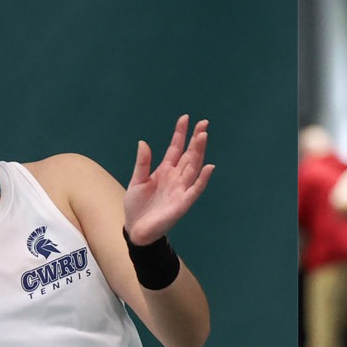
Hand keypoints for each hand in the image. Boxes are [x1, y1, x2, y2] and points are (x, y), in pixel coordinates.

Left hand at [124, 115, 214, 245]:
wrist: (136, 229)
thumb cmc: (137, 205)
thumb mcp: (137, 180)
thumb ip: (142, 163)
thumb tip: (143, 142)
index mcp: (165, 170)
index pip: (175, 148)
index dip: (180, 133)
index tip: (185, 118)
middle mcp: (176, 177)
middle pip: (189, 154)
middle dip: (196, 139)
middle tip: (203, 123)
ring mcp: (181, 189)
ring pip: (193, 167)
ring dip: (199, 152)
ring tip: (204, 136)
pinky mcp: (183, 203)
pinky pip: (195, 189)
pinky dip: (202, 179)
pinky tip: (209, 167)